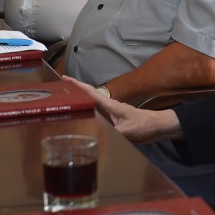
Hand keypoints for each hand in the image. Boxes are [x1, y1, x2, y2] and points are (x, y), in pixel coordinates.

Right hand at [66, 77, 180, 142]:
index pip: (90, 92)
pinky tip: (81, 123)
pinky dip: (87, 117)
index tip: (64, 78)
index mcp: (110, 105)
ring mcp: (110, 115)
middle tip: (57, 93)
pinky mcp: (113, 123)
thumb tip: (97, 137)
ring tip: (64, 107)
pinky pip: (97, 118)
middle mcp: (108, 108)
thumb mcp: (128, 130)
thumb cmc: (144, 125)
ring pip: (91, 108)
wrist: (157, 127)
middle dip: (73, 94)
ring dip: (79, 106)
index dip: (77, 85)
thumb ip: (113, 133)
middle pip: (88, 98)